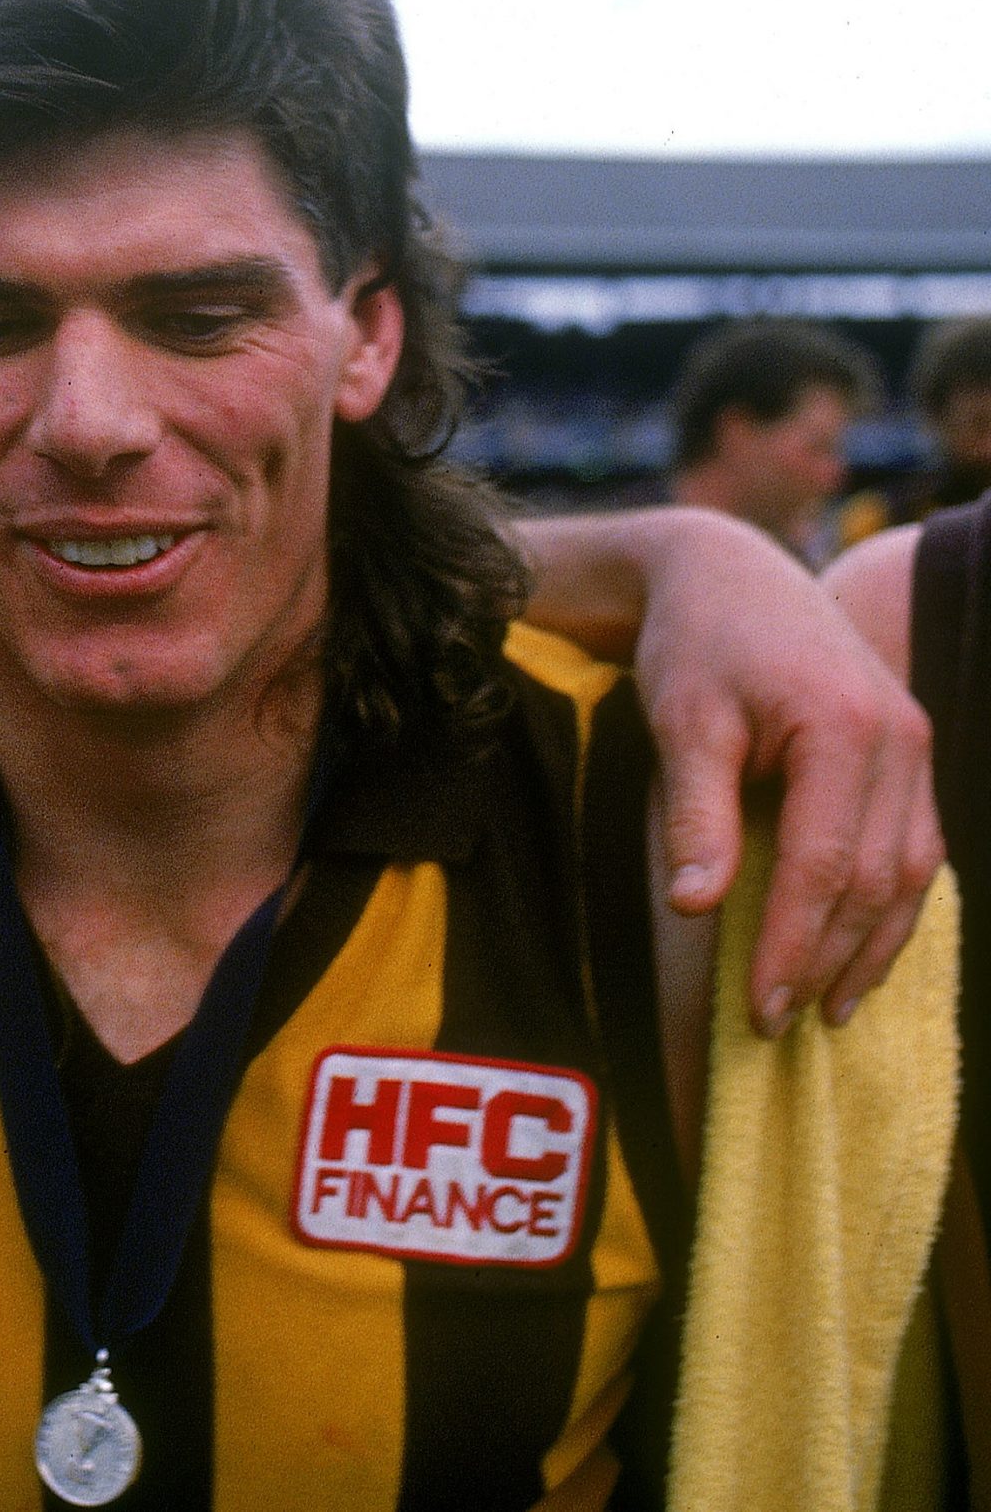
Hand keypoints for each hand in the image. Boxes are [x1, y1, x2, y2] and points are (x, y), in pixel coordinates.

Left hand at [631, 514, 940, 1033]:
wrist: (729, 573)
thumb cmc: (696, 644)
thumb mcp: (683, 722)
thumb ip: (697, 814)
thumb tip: (695, 906)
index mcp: (843, 730)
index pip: (824, 867)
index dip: (792, 944)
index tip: (757, 1006)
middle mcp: (899, 741)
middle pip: (874, 880)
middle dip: (826, 959)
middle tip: (777, 1023)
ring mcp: (914, 747)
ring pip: (910, 874)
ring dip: (870, 947)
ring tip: (826, 1009)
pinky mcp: (908, 755)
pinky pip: (914, 848)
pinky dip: (887, 907)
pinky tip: (855, 952)